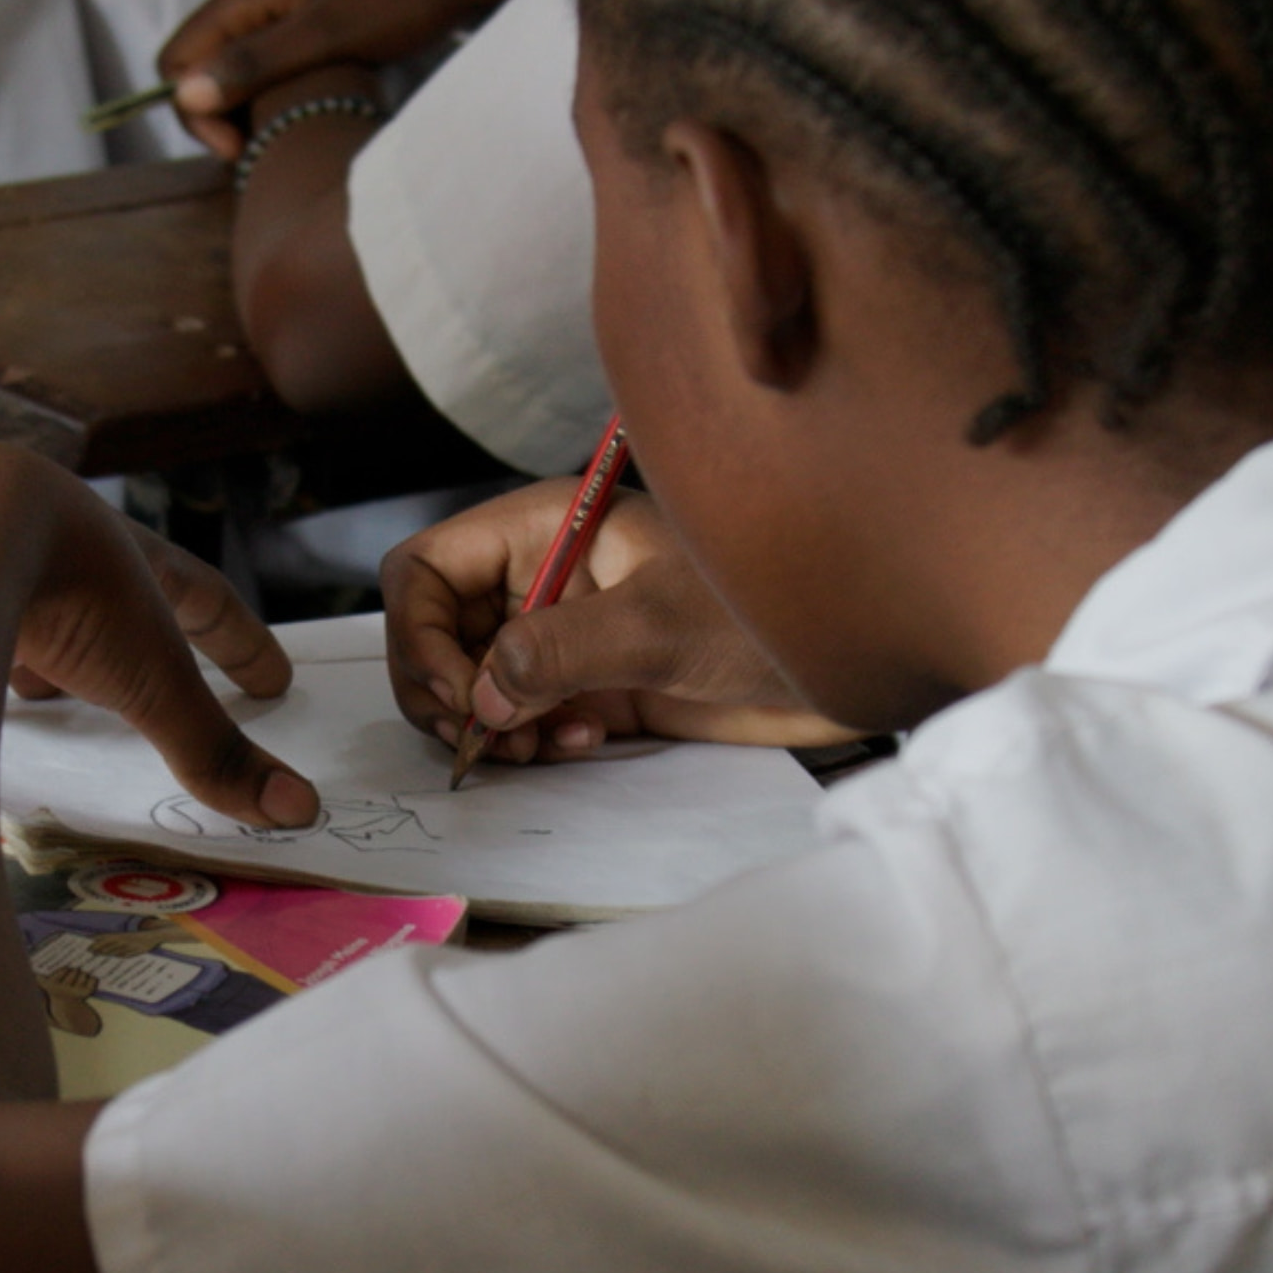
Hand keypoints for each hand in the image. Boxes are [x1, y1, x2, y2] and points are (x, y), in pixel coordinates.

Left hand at [0, 460, 319, 829]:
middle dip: (144, 640)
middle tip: (165, 678)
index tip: (273, 679)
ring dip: (53, 652)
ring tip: (52, 693)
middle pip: (119, 598)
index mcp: (131, 557)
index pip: (204, 596)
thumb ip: (210, 746)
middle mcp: (63, 551)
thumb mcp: (149, 677)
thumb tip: (297, 810)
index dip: (240, 641)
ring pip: (36, 610)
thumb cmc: (69, 589)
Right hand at [155, 0, 567, 156]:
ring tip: (288, 130)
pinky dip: (271, 92)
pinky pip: (262, 61)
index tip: (240, 150)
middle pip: (198, 65)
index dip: (195, 112)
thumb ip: (255, 62)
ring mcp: (276, 2)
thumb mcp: (326, 36)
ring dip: (246, 106)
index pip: (176, 58)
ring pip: (230, 66)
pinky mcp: (302, 14)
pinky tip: (307, 107)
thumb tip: (186, 93)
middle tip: (262, 149)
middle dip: (218, 114)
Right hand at [381, 482, 856, 763]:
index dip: (419, 632)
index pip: (425, 567)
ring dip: (485, 722)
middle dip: (446, 688)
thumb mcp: (660, 625)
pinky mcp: (593, 683)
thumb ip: (561, 650)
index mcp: (545, 528)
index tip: (459, 694)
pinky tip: (576, 742)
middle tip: (485, 737)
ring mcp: (567, 632)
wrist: (852, 656)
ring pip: (472, 679)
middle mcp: (543, 575)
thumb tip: (483, 693)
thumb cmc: (773, 609)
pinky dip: (527, 739)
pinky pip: (520, 714)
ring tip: (535, 744)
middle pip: (435, 629)